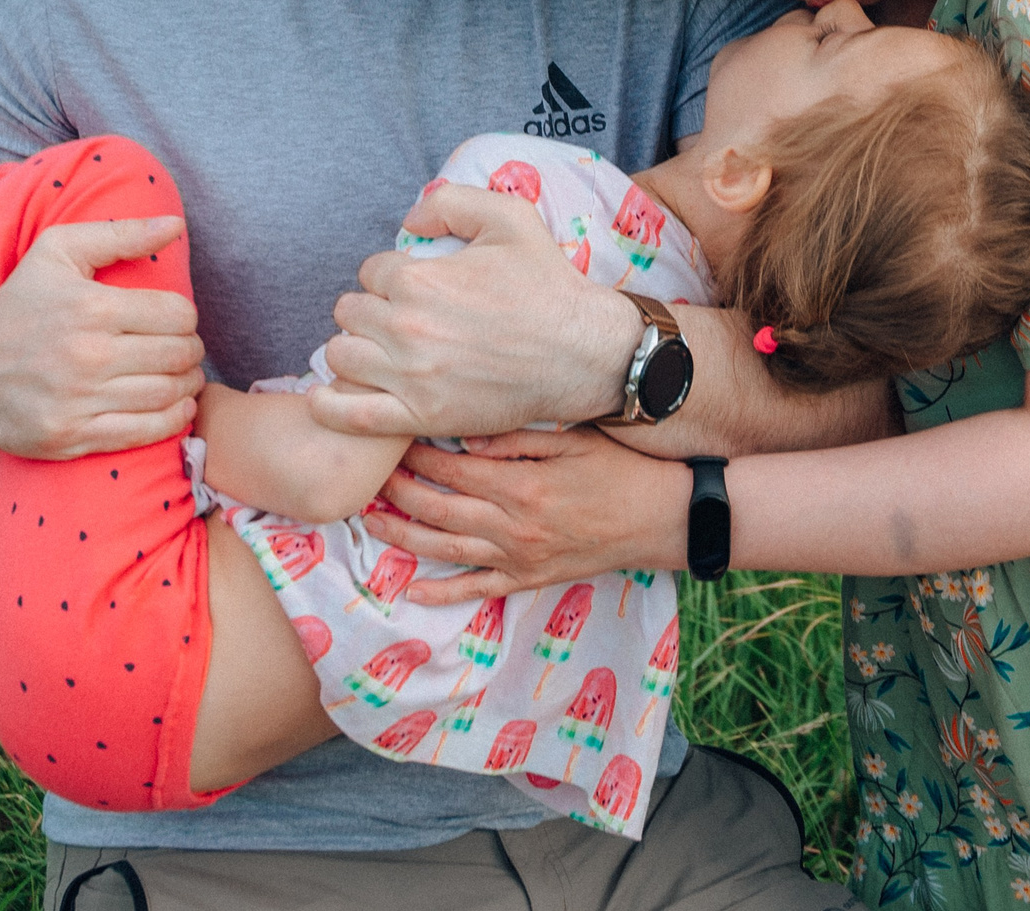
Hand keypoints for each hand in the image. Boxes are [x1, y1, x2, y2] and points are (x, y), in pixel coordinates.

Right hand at [0, 216, 205, 460]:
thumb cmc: (20, 299)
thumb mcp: (59, 249)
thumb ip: (121, 233)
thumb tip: (175, 225)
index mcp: (90, 308)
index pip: (176, 315)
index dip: (186, 317)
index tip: (177, 320)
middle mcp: (86, 356)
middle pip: (177, 356)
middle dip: (192, 351)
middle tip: (186, 349)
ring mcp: (77, 401)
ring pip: (166, 396)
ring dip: (188, 385)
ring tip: (185, 376)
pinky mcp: (69, 437)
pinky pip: (142, 433)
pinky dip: (172, 421)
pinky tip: (176, 406)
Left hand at [308, 184, 640, 438]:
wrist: (582, 353)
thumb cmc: (547, 286)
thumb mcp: (510, 218)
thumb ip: (450, 203)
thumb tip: (408, 221)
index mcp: (419, 279)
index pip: (370, 272)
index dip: (388, 278)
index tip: (411, 289)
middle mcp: (406, 326)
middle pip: (348, 312)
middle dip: (368, 311)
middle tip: (396, 320)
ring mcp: (411, 375)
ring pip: (341, 357)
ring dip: (354, 350)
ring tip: (377, 353)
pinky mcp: (421, 416)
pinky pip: (349, 415)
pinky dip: (328, 406)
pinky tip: (326, 398)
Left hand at [362, 428, 690, 604]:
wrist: (663, 518)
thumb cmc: (621, 469)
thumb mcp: (572, 440)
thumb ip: (515, 439)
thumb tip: (462, 439)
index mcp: (520, 486)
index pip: (450, 469)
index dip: (414, 456)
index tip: (389, 442)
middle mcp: (513, 527)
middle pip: (438, 509)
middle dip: (397, 493)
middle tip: (366, 478)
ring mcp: (520, 559)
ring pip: (447, 550)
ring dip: (404, 536)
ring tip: (370, 522)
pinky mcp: (531, 580)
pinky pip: (480, 589)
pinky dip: (444, 592)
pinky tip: (412, 588)